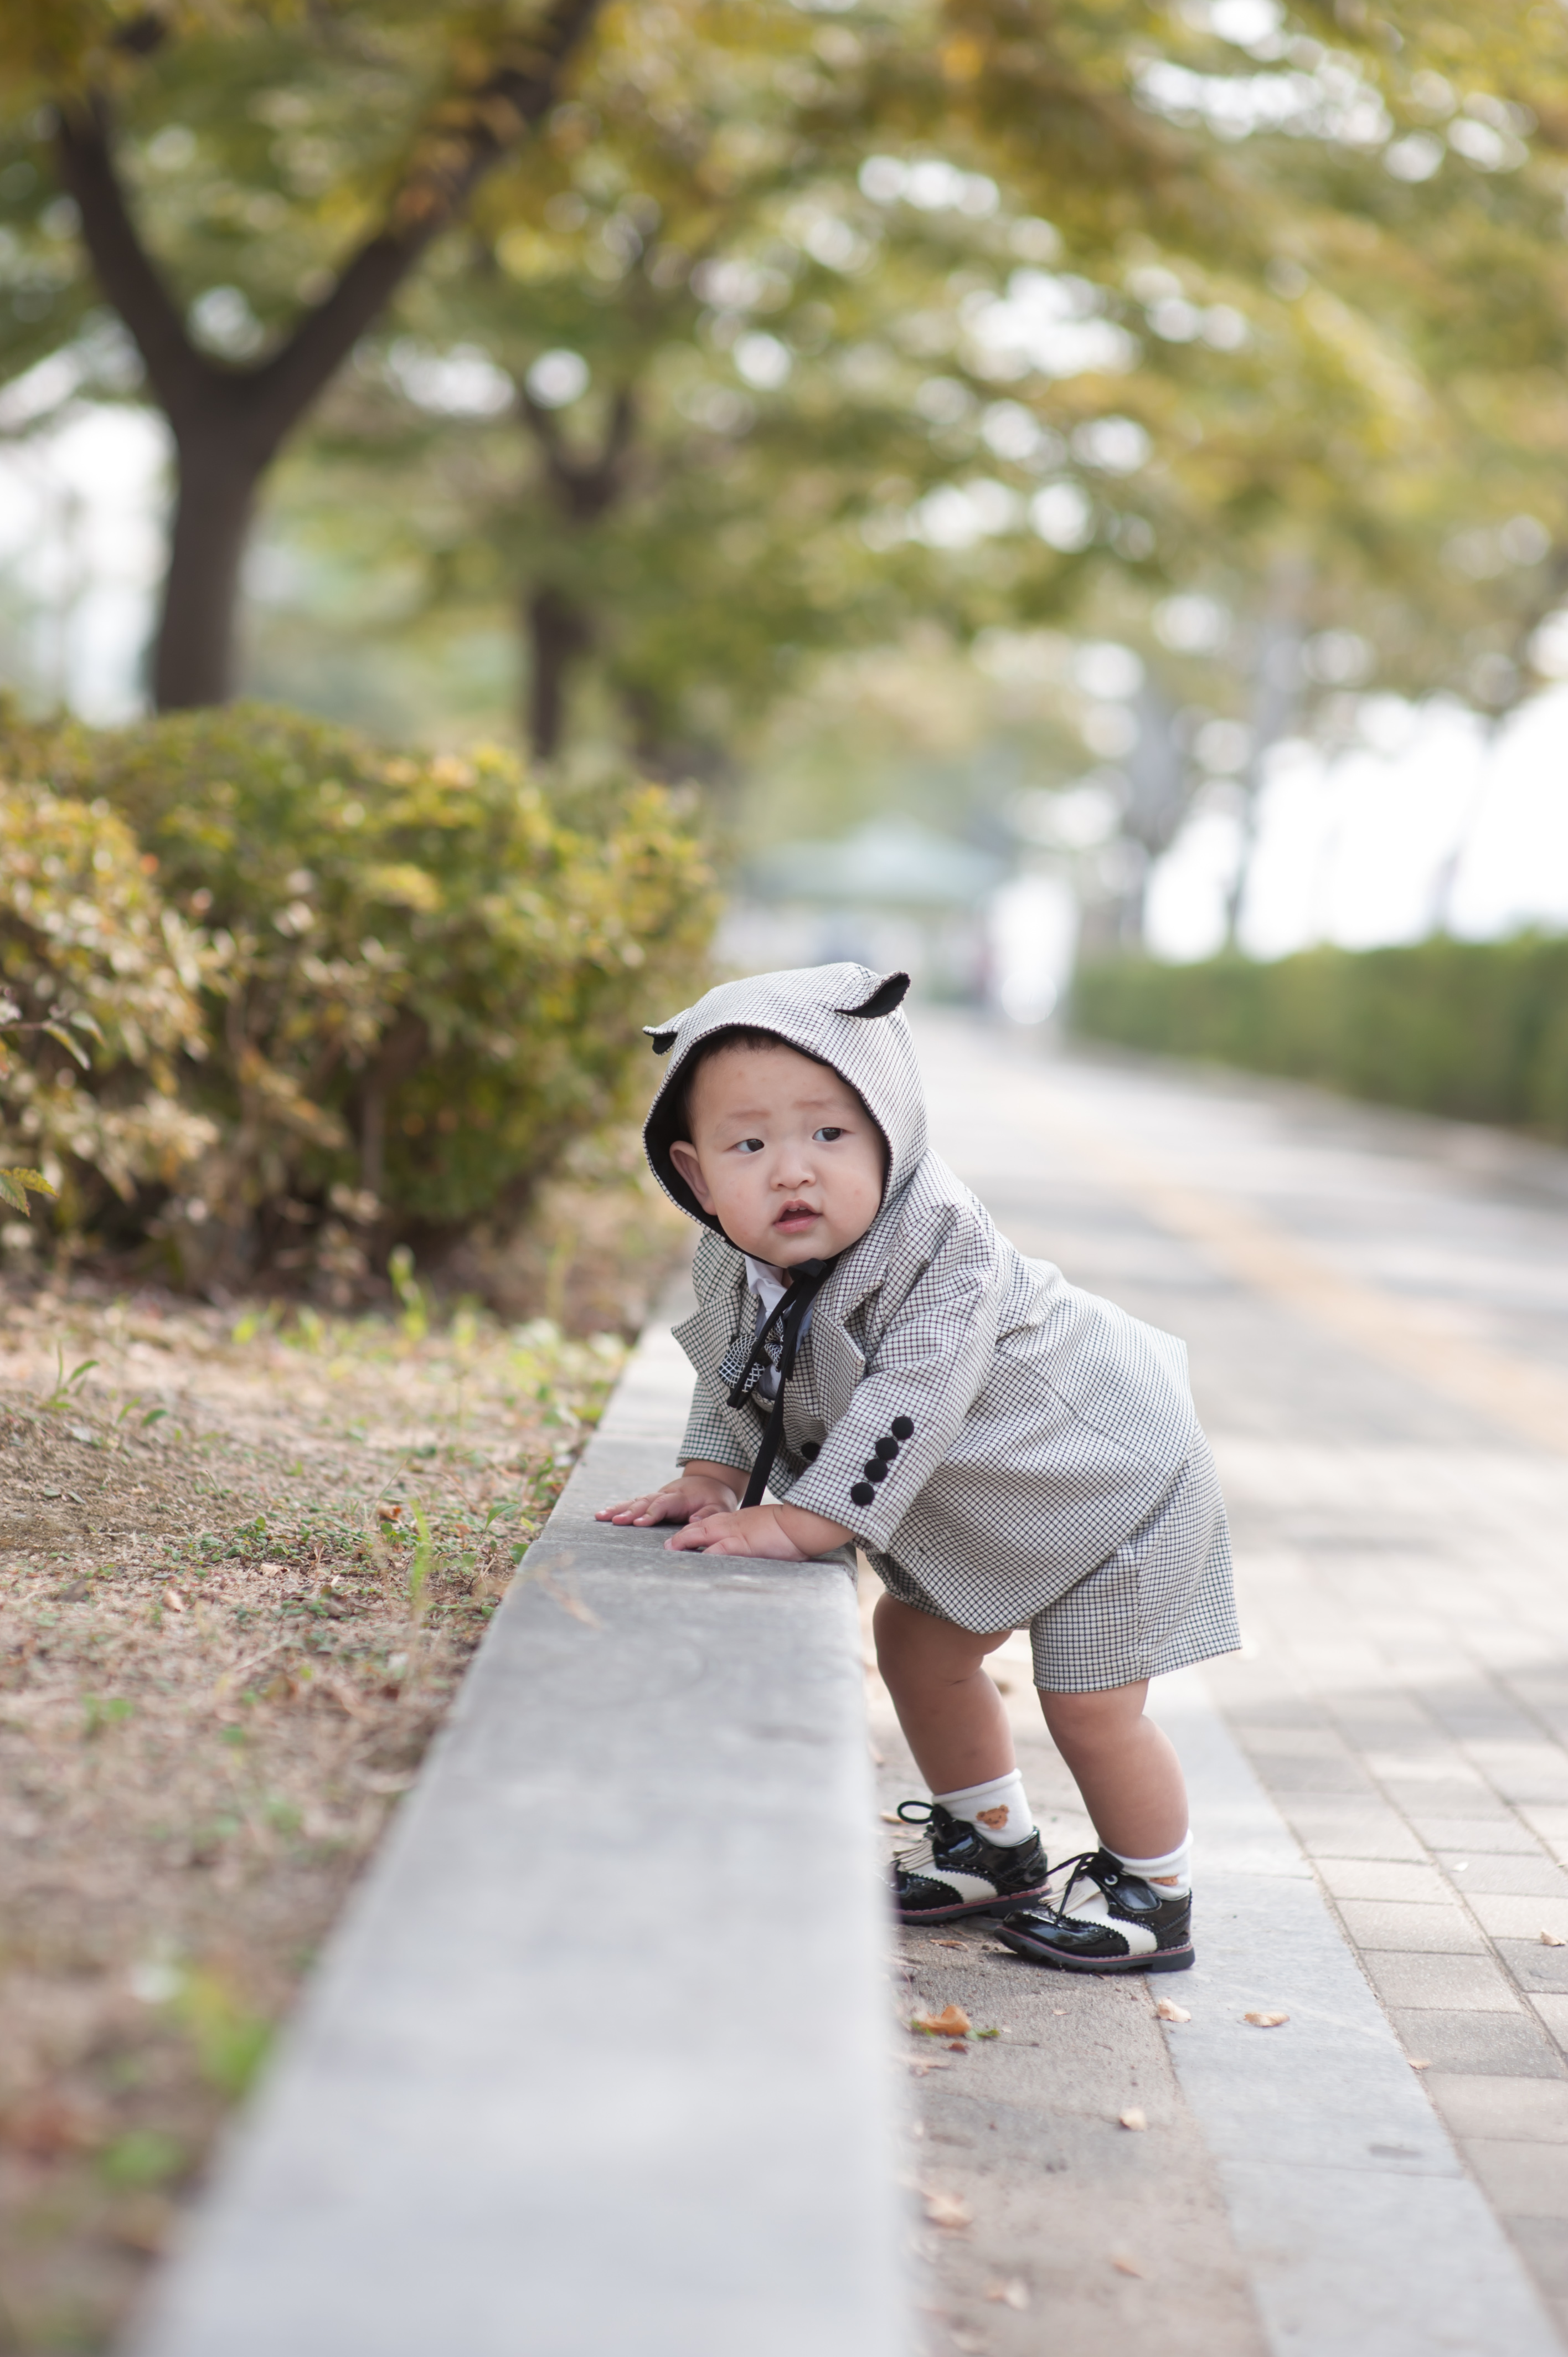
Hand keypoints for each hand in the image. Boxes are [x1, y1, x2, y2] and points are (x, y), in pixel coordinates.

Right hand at [595, 1467, 741, 1526]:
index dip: (651, 1513)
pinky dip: (619, 1508)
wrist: (710, 1481)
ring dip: (618, 1508)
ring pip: (635, 1501)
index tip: (639, 1523)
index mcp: (682, 1497)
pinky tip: (602, 1514)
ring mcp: (657, 1496)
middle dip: (629, 1512)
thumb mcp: (720, 1507)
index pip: (664, 1504)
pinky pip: (633, 1503)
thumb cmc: (715, 1498)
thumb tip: (694, 1520)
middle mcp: (666, 1494)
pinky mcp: (652, 1500)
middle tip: (615, 1521)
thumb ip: (708, 1514)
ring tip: (600, 1516)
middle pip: (645, 1502)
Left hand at [664, 1502, 852, 1558]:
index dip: (696, 1531)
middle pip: (701, 1527)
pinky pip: (717, 1550)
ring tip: (671, 1550)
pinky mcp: (742, 1544)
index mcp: (740, 1521)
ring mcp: (736, 1533)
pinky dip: (703, 1555)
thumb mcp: (769, 1531)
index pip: (712, 1524)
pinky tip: (694, 1562)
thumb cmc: (792, 1527)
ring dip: (685, 1542)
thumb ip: (757, 1540)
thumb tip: (757, 1548)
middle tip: (669, 1545)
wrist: (803, 1522)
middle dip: (683, 1536)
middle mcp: (734, 1524)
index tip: (685, 1538)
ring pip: (702, 1534)